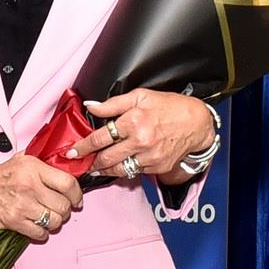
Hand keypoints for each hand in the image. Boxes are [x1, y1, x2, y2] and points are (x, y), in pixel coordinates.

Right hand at [0, 153, 82, 241]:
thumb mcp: (20, 160)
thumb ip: (42, 162)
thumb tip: (66, 164)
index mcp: (33, 167)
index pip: (68, 183)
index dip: (76, 194)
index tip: (76, 199)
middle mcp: (29, 184)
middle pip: (63, 205)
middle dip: (64, 211)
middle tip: (58, 210)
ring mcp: (22, 204)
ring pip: (54, 221)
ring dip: (53, 223)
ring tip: (46, 218)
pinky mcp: (14, 220)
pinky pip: (40, 233)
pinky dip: (41, 233)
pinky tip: (35, 226)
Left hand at [67, 89, 216, 180]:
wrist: (197, 123)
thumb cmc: (169, 107)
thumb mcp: (141, 96)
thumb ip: (113, 104)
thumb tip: (91, 106)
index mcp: (134, 120)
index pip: (100, 137)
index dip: (83, 147)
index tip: (72, 152)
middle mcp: (140, 141)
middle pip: (106, 157)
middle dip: (90, 162)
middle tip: (80, 164)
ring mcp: (149, 157)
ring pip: (118, 169)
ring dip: (103, 170)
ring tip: (94, 168)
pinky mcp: (156, 167)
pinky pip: (133, 172)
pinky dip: (123, 170)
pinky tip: (117, 167)